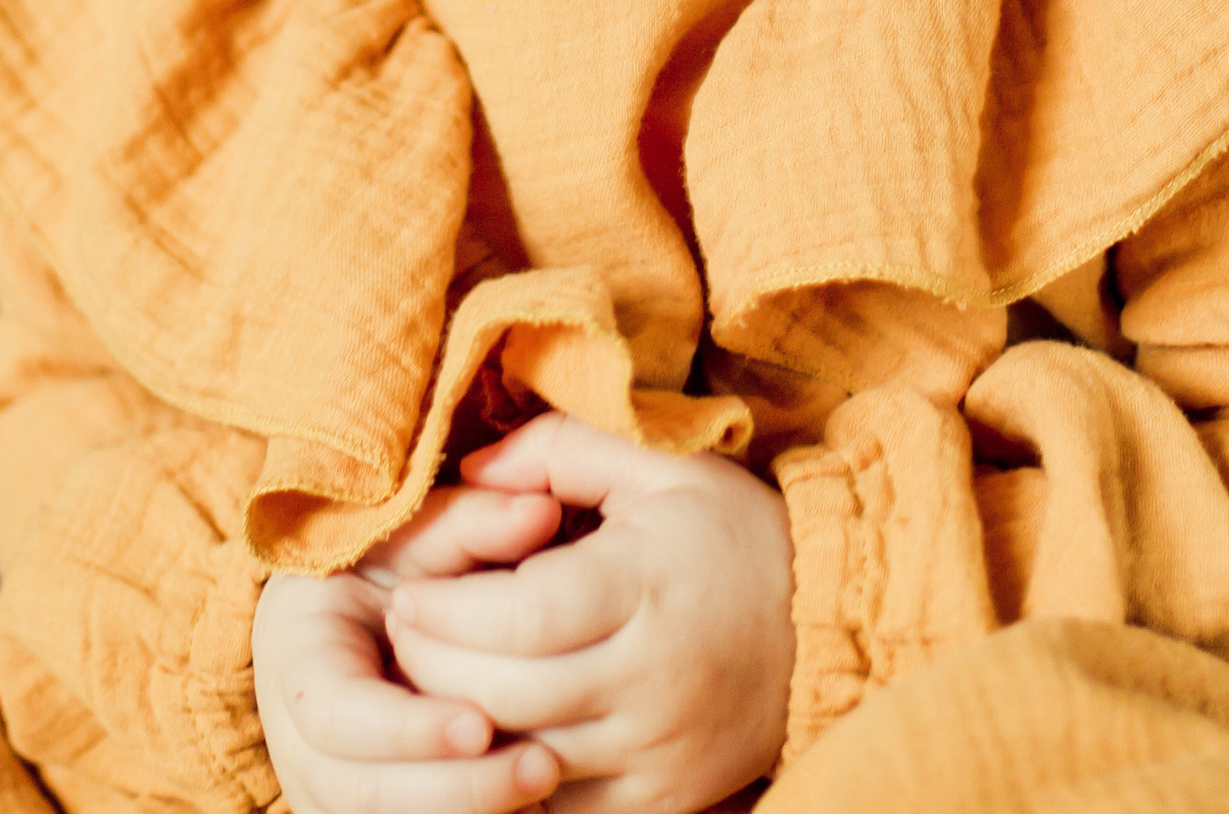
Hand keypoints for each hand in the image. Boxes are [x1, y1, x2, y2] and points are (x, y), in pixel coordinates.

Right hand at [255, 482, 567, 813]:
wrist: (348, 618)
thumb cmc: (381, 566)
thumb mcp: (410, 535)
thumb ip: (469, 523)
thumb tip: (542, 510)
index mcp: (296, 657)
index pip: (333, 714)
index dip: (405, 729)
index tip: (482, 723)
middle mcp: (299, 741)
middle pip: (361, 794)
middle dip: (455, 789)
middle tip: (544, 764)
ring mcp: (326, 790)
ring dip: (471, 812)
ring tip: (550, 778)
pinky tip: (534, 804)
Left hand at [382, 416, 795, 813]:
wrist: (827, 625)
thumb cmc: (730, 532)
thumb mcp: (659, 463)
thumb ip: (560, 450)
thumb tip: (472, 470)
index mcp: (647, 585)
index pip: (524, 614)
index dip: (450, 611)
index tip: (408, 593)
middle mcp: (653, 678)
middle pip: (510, 695)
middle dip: (432, 668)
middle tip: (401, 633)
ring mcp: (660, 750)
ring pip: (527, 760)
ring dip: (463, 728)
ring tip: (430, 682)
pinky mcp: (666, 799)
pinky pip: (565, 809)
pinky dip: (514, 779)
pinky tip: (489, 734)